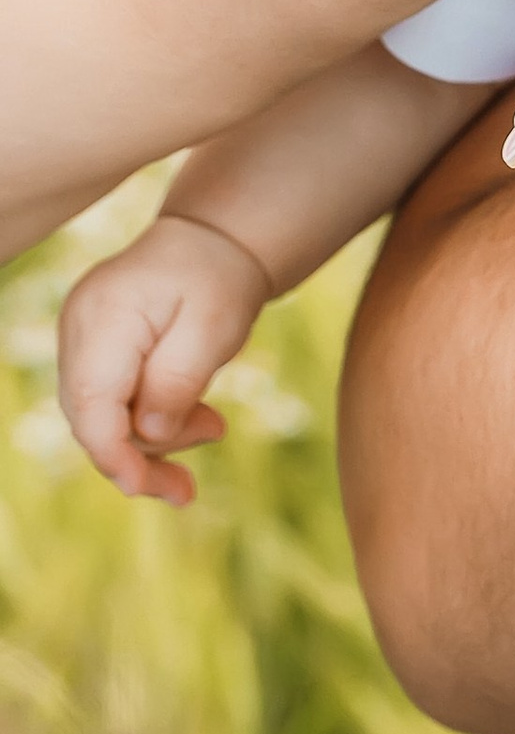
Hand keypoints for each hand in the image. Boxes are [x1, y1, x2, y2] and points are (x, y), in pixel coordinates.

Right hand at [56, 214, 270, 505]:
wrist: (210, 244)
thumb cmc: (217, 279)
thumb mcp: (214, 329)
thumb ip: (178, 381)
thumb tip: (151, 436)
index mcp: (105, 316)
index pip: (91, 402)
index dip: (113, 454)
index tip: (143, 489)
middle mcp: (78, 330)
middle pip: (91, 419)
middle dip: (141, 459)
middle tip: (189, 488)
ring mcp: (79, 342)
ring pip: (100, 418)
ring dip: (154, 441)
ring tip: (214, 427)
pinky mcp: (92, 354)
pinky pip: (109, 404)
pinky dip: (147, 422)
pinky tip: (192, 420)